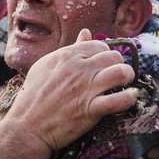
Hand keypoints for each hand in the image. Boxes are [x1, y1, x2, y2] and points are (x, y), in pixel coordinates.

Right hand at [6, 29, 137, 153]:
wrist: (27, 126)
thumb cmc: (34, 96)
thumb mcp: (47, 65)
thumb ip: (69, 49)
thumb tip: (86, 32)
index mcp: (67, 55)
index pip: (99, 45)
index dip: (105, 54)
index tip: (104, 64)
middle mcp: (78, 69)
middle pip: (114, 56)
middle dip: (119, 64)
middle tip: (116, 75)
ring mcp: (85, 89)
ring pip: (121, 72)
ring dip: (128, 76)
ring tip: (126, 83)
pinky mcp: (90, 110)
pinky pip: (119, 100)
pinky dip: (129, 97)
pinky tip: (131, 96)